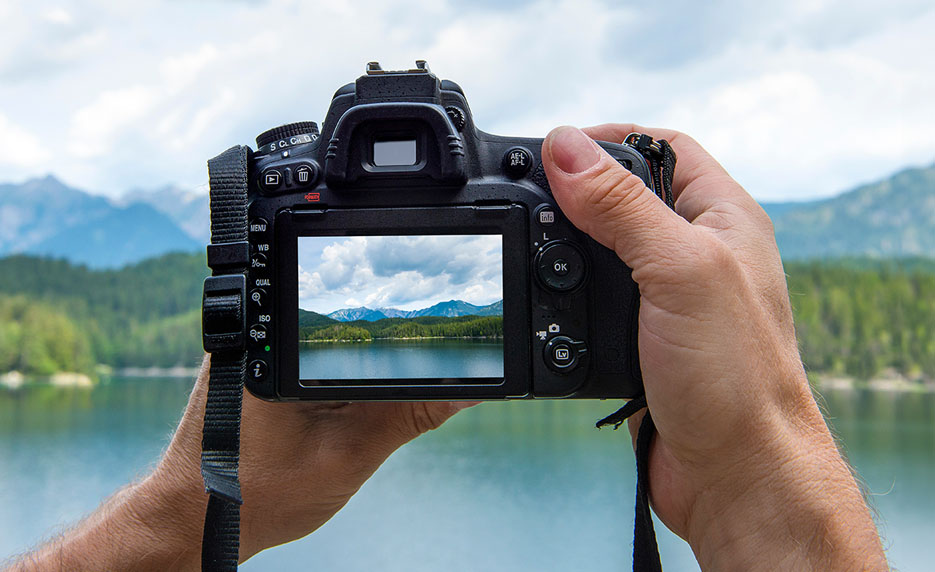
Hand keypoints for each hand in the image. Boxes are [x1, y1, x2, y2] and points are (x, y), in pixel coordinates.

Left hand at [10, 358, 473, 570]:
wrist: (196, 519)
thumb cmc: (259, 495)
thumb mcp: (349, 456)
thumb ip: (410, 415)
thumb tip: (465, 389)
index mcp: (280, 347)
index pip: (361, 319)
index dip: (408, 331)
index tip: (441, 349)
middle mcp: (259, 334)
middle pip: (347, 322)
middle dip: (385, 350)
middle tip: (393, 390)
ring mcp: (251, 347)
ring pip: (328, 339)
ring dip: (358, 364)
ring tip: (354, 407)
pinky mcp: (252, 364)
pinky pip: (308, 355)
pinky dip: (335, 374)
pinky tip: (338, 404)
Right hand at [541, 125, 886, 570]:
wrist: (735, 474)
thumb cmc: (734, 377)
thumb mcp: (678, 272)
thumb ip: (622, 207)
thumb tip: (566, 148)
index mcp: (722, 218)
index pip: (664, 147)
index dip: (609, 138)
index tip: (555, 148)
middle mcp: (698, 253)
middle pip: (627, 196)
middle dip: (578, 192)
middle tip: (531, 196)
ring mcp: (670, 299)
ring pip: (605, 251)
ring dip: (566, 246)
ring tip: (529, 243)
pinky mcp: (644, 340)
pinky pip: (596, 302)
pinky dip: (566, 295)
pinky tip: (547, 299)